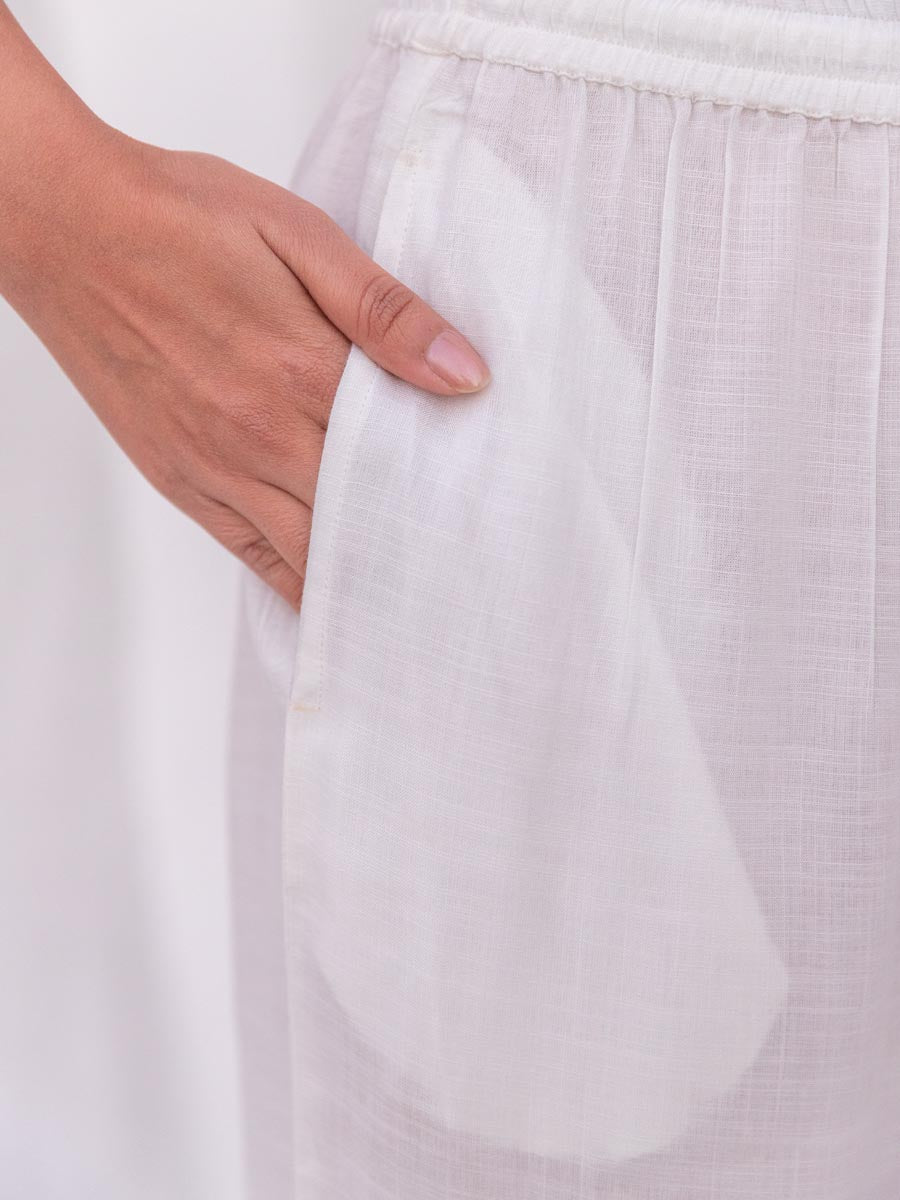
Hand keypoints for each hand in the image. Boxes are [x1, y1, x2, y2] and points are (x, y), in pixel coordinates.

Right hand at [1, 121, 489, 610]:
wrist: (68, 226)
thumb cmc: (184, 219)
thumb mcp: (299, 235)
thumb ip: (385, 311)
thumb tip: (465, 373)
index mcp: (302, 372)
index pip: (402, 462)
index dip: (452, 493)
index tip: (495, 517)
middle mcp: (262, 437)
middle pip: (364, 521)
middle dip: (418, 546)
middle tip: (471, 568)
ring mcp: (217, 469)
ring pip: (312, 556)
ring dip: (366, 578)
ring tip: (418, 599)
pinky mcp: (181, 483)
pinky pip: (254, 557)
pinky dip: (299, 583)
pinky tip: (336, 598)